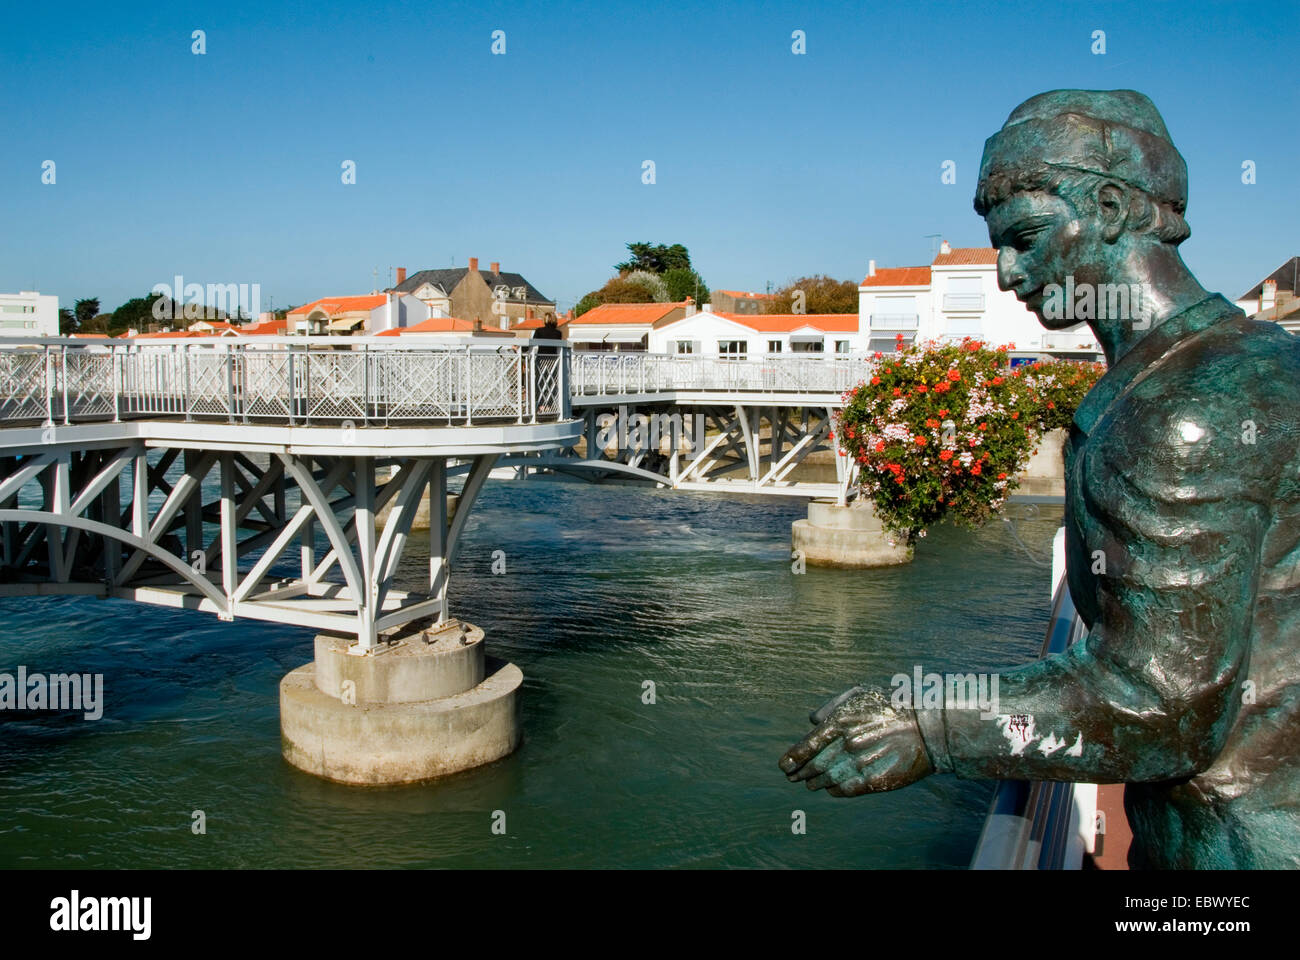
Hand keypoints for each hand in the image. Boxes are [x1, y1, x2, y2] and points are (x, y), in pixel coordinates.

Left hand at [778, 687, 933, 796]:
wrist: (927, 727)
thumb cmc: (891, 706)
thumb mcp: (859, 695)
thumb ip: (832, 706)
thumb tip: (811, 720)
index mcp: (840, 722)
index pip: (806, 745)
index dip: (792, 758)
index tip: (784, 766)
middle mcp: (846, 745)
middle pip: (814, 765)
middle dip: (800, 773)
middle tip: (791, 777)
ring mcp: (860, 764)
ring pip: (827, 780)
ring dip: (814, 783)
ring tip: (808, 784)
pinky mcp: (874, 781)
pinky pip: (845, 790)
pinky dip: (834, 790)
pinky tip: (830, 789)